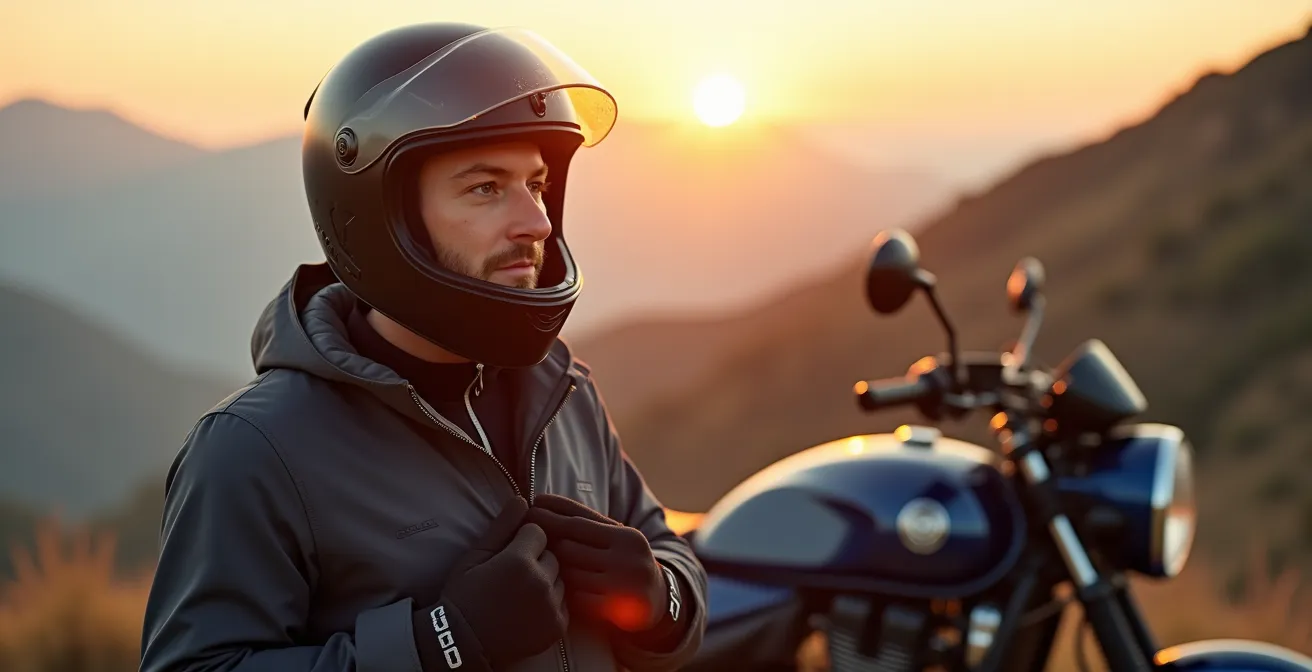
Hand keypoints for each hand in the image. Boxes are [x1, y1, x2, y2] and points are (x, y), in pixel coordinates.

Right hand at [438, 497, 568, 666]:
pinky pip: (563, 602)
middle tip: (513, 576)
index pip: (538, 532)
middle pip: (552, 555)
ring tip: (520, 594)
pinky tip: (528, 610)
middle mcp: (541, 582)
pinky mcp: (557, 626)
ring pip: (560, 578)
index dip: (522, 541)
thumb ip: (502, 526)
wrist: (462, 643)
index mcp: (519, 560)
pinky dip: (551, 604)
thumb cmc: (463, 596)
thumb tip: (522, 499)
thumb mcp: (475, 557)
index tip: (507, 555)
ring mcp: (551, 606)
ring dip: (546, 581)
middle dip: (537, 560)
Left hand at [527, 494, 668, 633]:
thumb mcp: (618, 538)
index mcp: (628, 537)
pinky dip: (565, 592)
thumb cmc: (626, 562)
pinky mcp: (612, 610)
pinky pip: (575, 597)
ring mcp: (620, 586)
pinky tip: (557, 588)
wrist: (657, 601)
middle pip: (569, 547)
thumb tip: (546, 502)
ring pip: (569, 573)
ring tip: (541, 562)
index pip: (579, 522)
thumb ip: (589, 523)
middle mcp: (627, 559)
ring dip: (553, 569)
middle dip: (547, 543)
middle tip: (529, 537)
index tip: (532, 504)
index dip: (551, 513)